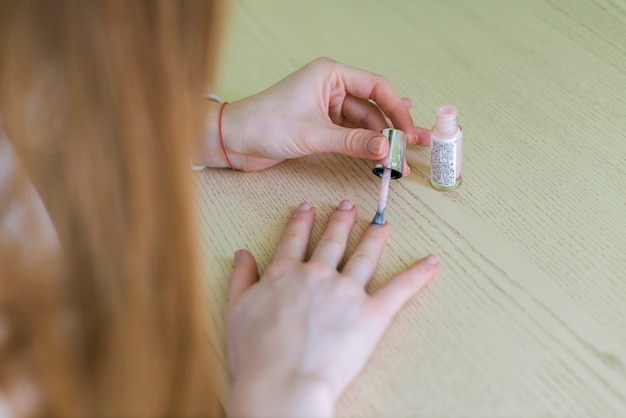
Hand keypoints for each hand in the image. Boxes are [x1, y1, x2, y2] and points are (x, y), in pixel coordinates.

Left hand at [196, 57, 430, 171]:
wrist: (234, 141)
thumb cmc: (264, 124)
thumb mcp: (313, 134)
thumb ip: (352, 143)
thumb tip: (386, 149)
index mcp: (330, 74)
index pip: (375, 87)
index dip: (396, 110)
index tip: (408, 133)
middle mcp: (331, 88)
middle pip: (373, 108)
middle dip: (394, 128)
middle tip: (417, 145)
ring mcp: (327, 108)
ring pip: (363, 124)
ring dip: (381, 141)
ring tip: (402, 158)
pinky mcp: (321, 127)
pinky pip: (350, 136)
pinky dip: (364, 147)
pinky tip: (382, 155)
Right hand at [226, 200, 438, 416]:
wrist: (281, 382)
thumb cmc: (255, 353)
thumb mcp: (236, 310)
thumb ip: (241, 279)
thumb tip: (242, 254)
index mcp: (285, 274)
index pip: (294, 241)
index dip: (301, 222)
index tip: (307, 208)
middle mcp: (317, 275)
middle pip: (332, 242)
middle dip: (340, 221)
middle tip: (347, 205)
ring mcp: (346, 292)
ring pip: (364, 256)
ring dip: (374, 236)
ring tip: (382, 223)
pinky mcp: (371, 314)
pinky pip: (399, 289)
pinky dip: (417, 275)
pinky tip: (430, 262)